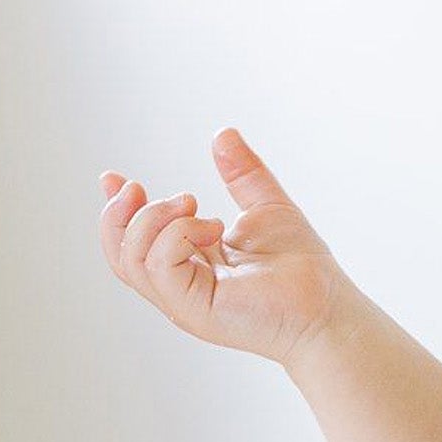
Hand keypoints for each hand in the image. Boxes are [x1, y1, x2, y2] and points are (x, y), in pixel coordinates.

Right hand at [97, 129, 357, 365]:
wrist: (329, 307)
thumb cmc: (304, 268)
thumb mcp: (266, 206)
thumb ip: (242, 173)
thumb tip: (223, 133)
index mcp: (189, 266)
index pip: (134, 242)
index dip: (116, 209)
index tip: (113, 178)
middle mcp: (179, 286)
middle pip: (119, 253)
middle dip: (119, 213)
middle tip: (141, 186)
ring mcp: (183, 302)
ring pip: (131, 258)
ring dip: (154, 218)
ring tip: (193, 205)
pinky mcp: (194, 309)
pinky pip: (160, 266)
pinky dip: (177, 234)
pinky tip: (211, 227)